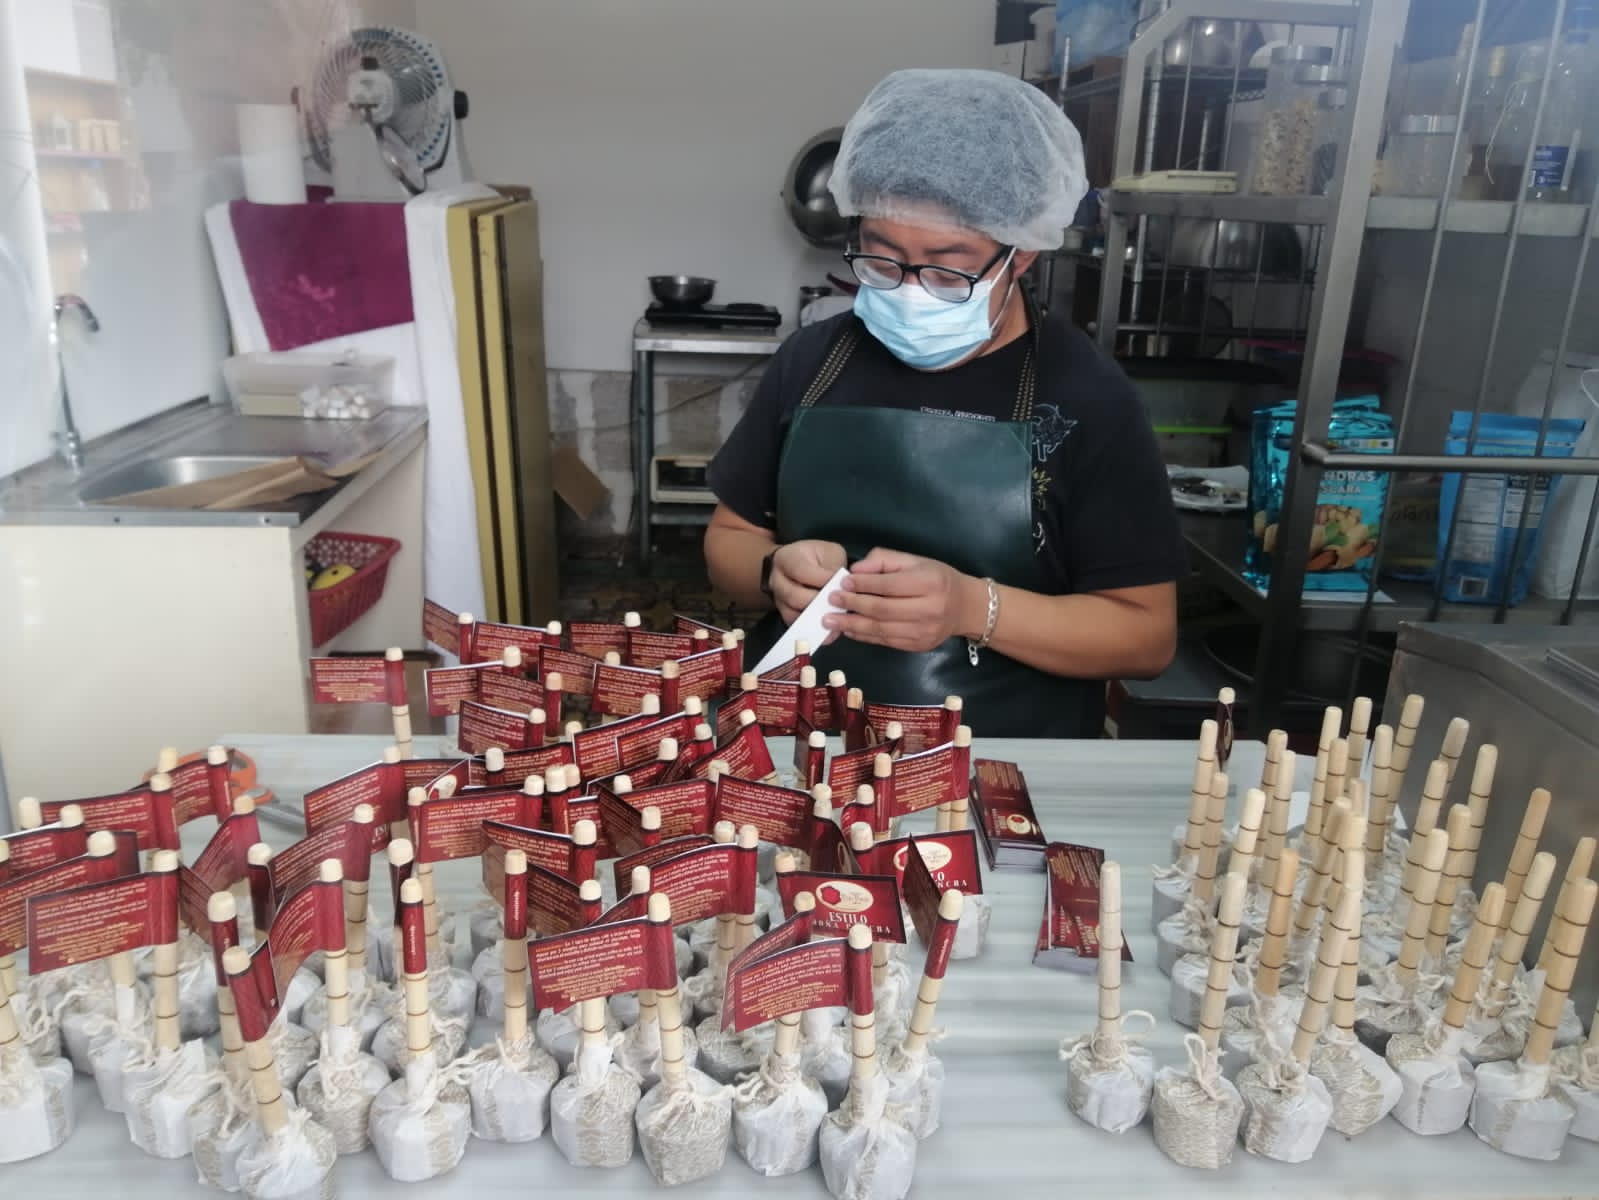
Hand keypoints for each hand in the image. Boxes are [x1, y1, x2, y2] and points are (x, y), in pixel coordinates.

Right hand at [769, 540, 847, 624]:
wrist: (797, 564)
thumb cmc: (817, 557)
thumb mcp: (829, 553)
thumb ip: (834, 568)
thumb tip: (842, 590)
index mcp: (787, 559)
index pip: (802, 572)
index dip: (823, 580)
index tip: (843, 585)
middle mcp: (777, 580)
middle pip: (795, 597)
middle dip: (820, 603)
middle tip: (841, 606)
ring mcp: (778, 599)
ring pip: (794, 614)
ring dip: (817, 619)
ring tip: (838, 622)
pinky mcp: (784, 614)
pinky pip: (797, 625)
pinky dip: (813, 630)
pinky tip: (830, 632)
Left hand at [824, 548, 983, 652]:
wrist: (966, 608)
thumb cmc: (938, 579)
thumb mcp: (915, 561)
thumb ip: (884, 560)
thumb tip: (855, 571)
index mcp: (930, 583)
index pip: (890, 585)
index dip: (864, 585)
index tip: (841, 581)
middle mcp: (929, 610)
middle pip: (883, 610)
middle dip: (853, 605)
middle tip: (830, 600)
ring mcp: (923, 632)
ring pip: (881, 629)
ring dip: (852, 625)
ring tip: (830, 620)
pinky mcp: (917, 646)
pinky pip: (885, 641)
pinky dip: (864, 636)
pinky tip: (848, 629)